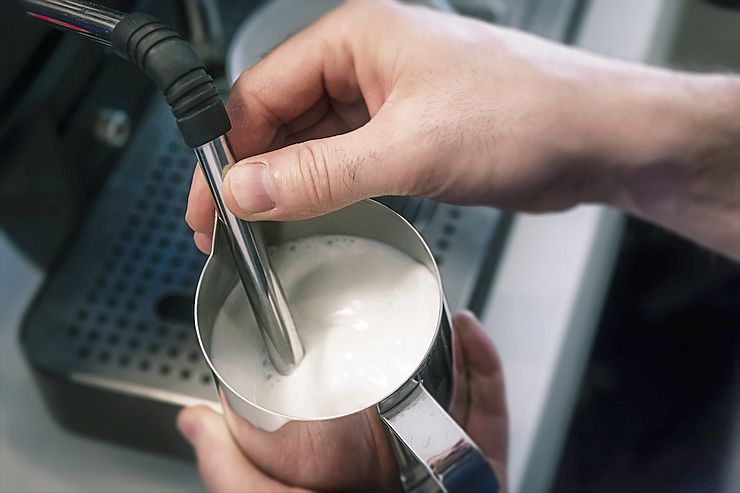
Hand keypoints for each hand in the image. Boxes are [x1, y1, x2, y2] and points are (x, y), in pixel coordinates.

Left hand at [177, 311, 507, 491]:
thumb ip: (232, 469)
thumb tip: (192, 423)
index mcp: (348, 460)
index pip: (349, 398)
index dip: (349, 356)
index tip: (339, 312)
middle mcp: (395, 452)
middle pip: (408, 385)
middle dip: (407, 341)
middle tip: (396, 299)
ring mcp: (440, 454)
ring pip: (453, 386)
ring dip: (450, 341)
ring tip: (435, 304)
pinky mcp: (481, 459)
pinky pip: (490, 407)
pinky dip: (487, 366)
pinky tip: (470, 331)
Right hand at [187, 0, 739, 258]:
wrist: (596, 138)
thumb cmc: (527, 114)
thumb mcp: (412, 148)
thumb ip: (322, 173)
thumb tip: (247, 189)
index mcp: (357, 40)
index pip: (260, 94)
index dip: (226, 152)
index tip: (208, 202)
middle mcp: (367, 63)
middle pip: (280, 120)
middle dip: (252, 174)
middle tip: (228, 228)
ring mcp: (388, 99)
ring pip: (312, 143)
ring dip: (287, 186)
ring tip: (263, 232)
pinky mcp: (408, 132)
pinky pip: (346, 160)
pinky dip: (324, 190)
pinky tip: (312, 218)